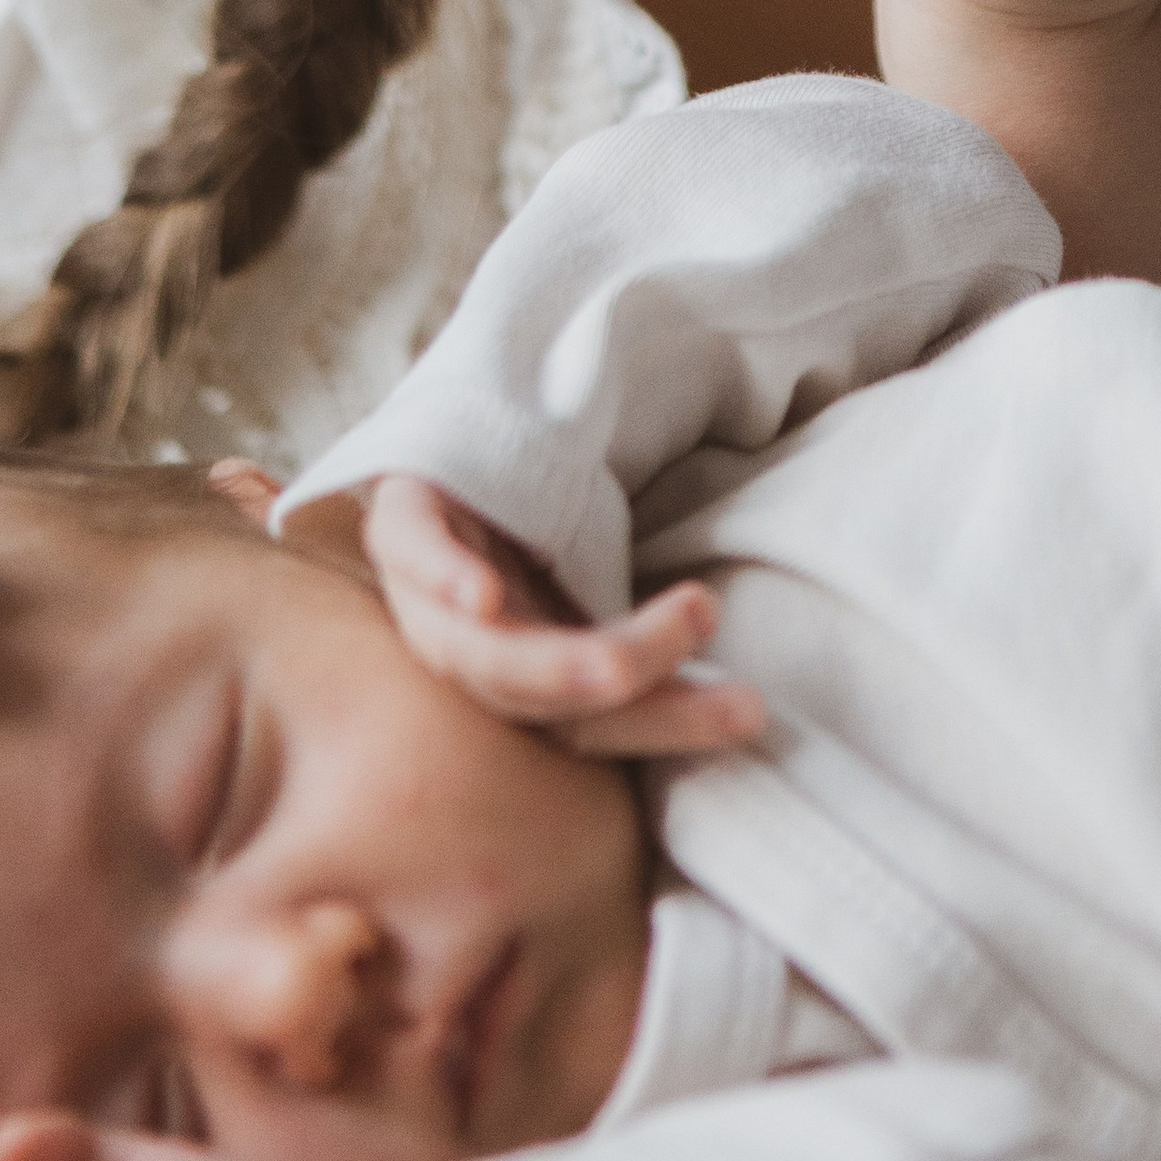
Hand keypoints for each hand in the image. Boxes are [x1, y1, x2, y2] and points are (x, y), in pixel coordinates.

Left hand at [358, 476, 764, 758]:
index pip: (581, 729)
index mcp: (514, 678)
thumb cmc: (545, 516)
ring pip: (481, 651)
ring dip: (565, 654)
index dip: (665, 725)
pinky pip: (411, 551)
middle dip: (629, 677)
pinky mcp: (398, 517)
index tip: (752, 709)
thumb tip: (762, 697)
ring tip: (678, 611)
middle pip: (532, 699)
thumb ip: (650, 638)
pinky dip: (444, 577)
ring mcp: (420, 591)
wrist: (467, 430)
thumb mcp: (606, 583)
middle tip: (713, 634)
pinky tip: (484, 597)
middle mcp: (461, 652)